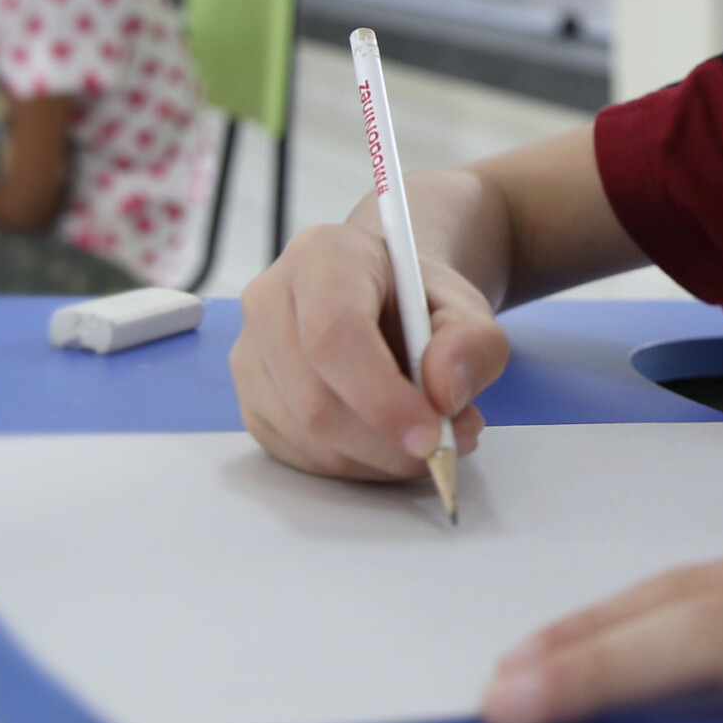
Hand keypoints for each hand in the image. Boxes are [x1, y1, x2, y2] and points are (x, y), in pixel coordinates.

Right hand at [231, 216, 508, 481]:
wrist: (386, 298)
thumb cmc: (417, 300)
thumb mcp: (467, 308)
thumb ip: (471, 343)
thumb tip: (445, 394)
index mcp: (320, 257)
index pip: (333, 334)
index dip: (381, 396)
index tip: (432, 433)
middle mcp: (269, 301)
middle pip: (313, 399)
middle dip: (386, 442)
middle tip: (447, 444)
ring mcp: (250, 354)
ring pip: (306, 437)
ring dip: (376, 458)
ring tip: (430, 438)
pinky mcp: (251, 401)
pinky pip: (297, 455)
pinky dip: (354, 464)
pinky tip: (389, 442)